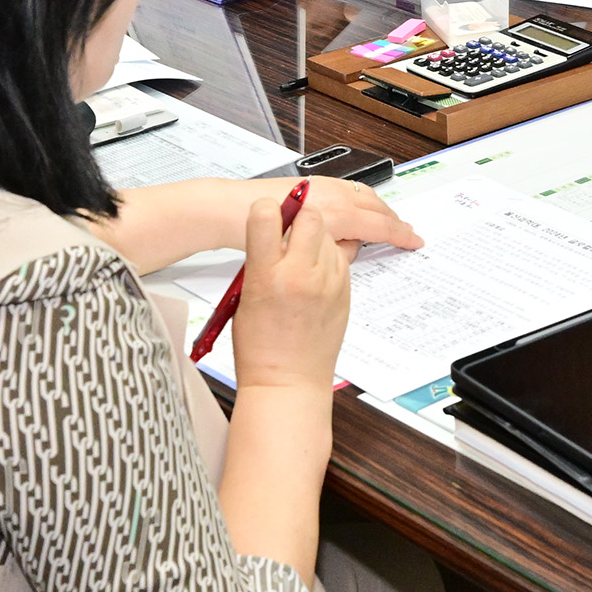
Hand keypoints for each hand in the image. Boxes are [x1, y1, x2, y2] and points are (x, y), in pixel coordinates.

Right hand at [227, 186, 355, 394]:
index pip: (266, 215)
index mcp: (265, 276)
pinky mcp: (346, 291)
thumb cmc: (260, 348)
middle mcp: (300, 275)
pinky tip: (315, 276)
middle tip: (291, 233)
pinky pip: (340, 257)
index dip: (266, 209)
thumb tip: (274, 230)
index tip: (267, 215)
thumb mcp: (245, 296)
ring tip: (302, 261)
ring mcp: (328, 283)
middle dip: (299, 217)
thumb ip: (260, 260)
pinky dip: (328, 258)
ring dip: (316, 238)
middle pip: (310, 215)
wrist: (288, 382)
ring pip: (329, 234)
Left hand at [276, 174, 423, 253]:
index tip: (415, 241)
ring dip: (379, 208)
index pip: (380, 226)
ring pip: (364, 194)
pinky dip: (361, 200)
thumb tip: (351, 247)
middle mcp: (334, 194)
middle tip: (407, 232)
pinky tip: (357, 210)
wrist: (231, 210)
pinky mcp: (312, 182)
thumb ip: (338, 252)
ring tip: (387, 220)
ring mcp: (323, 185)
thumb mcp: (307, 254)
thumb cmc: (262, 233)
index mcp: (338, 213)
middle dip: (394, 219)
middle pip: (376, 206)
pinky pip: (349, 190)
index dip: (402, 236)